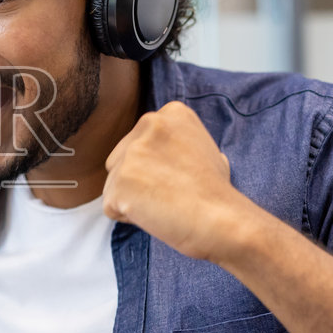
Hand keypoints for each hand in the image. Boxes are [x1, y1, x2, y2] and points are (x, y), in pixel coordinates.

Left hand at [102, 102, 260, 262]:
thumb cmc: (216, 192)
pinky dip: (128, 217)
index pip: (139, 142)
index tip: (180, 176)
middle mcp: (148, 124)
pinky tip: (155, 215)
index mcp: (170, 113)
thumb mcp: (205, 147)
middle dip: (137, 181)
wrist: (221, 219)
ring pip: (113, 183)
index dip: (155, 167)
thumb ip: (177, 142)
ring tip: (164, 204)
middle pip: (119, 159)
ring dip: (132, 199)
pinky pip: (110, 206)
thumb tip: (165, 152)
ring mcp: (131, 153)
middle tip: (169, 194)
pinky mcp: (119, 182)